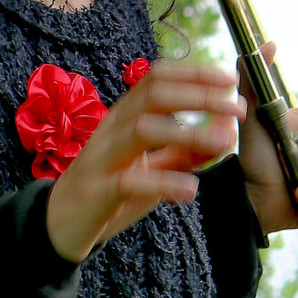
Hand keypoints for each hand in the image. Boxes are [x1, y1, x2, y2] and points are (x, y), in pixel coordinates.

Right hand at [46, 63, 245, 261]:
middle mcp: (113, 128)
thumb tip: (226, 131)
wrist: (60, 224)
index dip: (195, 74)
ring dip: (186, 131)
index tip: (231, 79)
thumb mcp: (154, 167)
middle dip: (199, 95)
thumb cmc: (111, 189)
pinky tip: (190, 190)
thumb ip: (186, 150)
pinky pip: (129, 181)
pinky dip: (162, 183)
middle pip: (154, 95)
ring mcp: (103, 157)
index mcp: (126, 116)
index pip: (158, 79)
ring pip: (141, 130)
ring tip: (222, 141)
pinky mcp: (98, 192)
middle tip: (238, 105)